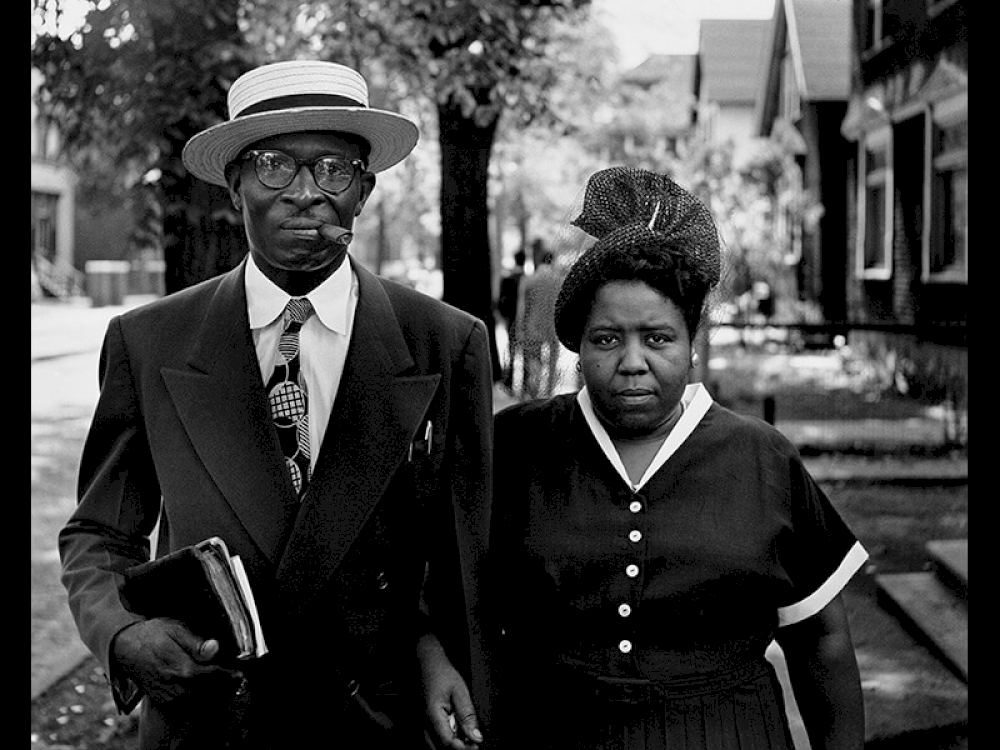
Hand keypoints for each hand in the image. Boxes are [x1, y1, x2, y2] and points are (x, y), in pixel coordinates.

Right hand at [111, 618, 242, 704]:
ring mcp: (169, 696)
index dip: (229, 674)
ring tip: (219, 679)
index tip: (238, 672)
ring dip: (211, 691)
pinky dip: (197, 696)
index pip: (214, 677)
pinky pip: (186, 702)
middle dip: (222, 684)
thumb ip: (197, 643)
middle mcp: (176, 687)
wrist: (124, 646)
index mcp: (182, 669)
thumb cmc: (153, 633)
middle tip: (232, 676)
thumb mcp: (176, 629)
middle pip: (209, 691)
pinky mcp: (163, 700)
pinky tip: (202, 685)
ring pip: (198, 699)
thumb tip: (215, 648)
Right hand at [418, 634, 482, 748]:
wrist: (425, 661)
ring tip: (464, 736)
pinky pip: (431, 736)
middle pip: (439, 746)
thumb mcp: (460, 690)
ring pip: (433, 744)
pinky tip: (454, 730)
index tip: (475, 746)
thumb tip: (476, 737)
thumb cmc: (441, 672)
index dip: (463, 748)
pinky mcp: (421, 720)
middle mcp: (423, 721)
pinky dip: (443, 737)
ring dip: (449, 743)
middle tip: (472, 742)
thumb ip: (467, 715)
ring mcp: (420, 722)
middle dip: (457, 747)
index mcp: (432, 714)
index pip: (448, 742)